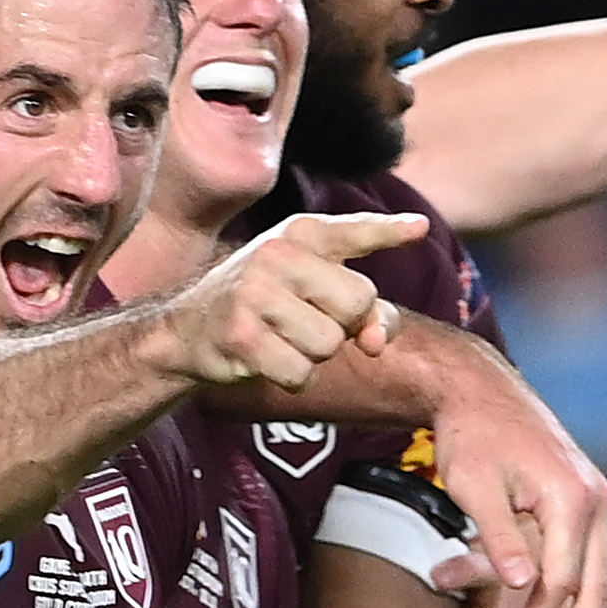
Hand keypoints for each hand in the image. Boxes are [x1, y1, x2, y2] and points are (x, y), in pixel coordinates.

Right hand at [153, 211, 422, 393]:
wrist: (187, 330)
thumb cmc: (261, 305)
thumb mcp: (311, 289)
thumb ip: (365, 308)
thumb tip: (377, 342)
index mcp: (300, 233)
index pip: (354, 231)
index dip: (389, 232)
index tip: (419, 230)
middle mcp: (277, 253)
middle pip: (358, 304)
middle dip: (342, 325)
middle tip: (303, 320)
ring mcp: (256, 293)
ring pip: (329, 344)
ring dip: (313, 355)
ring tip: (280, 338)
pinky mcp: (241, 334)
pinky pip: (301, 372)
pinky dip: (291, 377)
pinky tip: (266, 358)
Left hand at [421, 356, 606, 607]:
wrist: (483, 392)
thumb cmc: (470, 439)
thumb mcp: (473, 486)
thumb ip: (500, 537)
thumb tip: (526, 586)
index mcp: (572, 497)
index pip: (562, 579)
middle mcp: (599, 502)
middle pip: (604, 584)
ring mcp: (603, 503)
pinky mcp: (594, 506)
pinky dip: (604, 599)